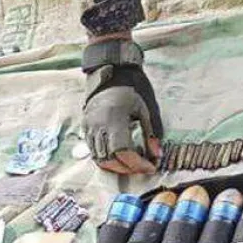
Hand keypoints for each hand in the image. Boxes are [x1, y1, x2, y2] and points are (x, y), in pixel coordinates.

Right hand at [81, 37, 163, 174]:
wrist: (109, 74)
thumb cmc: (130, 89)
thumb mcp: (145, 109)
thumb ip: (150, 133)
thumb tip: (157, 155)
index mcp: (114, 118)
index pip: (123, 151)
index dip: (137, 163)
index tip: (151, 167)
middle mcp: (98, 125)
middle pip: (110, 159)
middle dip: (128, 168)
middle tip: (143, 167)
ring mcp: (89, 128)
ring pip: (100, 159)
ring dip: (117, 167)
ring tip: (133, 164)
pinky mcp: (85, 128)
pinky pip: (93, 152)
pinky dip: (107, 160)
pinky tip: (120, 158)